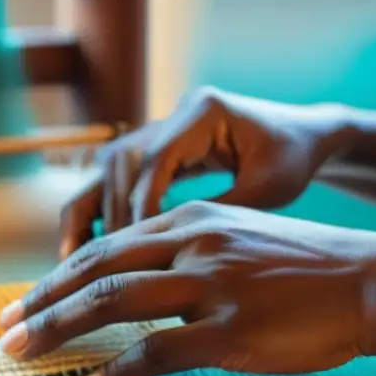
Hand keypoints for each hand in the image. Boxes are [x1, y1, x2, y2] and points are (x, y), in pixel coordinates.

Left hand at [0, 200, 375, 375]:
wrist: (372, 279)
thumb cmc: (308, 268)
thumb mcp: (242, 239)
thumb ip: (190, 253)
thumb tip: (141, 289)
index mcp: (193, 220)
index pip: (108, 245)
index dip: (58, 275)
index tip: (25, 301)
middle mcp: (194, 243)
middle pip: (97, 269)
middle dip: (41, 301)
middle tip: (2, 330)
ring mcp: (213, 285)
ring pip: (114, 302)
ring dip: (60, 329)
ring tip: (24, 352)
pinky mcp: (233, 329)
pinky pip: (158, 350)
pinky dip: (119, 370)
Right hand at [59, 86, 343, 256]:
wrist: (306, 135)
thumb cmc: (294, 159)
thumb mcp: (267, 191)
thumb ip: (222, 213)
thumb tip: (174, 255)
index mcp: (203, 111)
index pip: (155, 159)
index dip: (139, 206)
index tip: (131, 252)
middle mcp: (175, 112)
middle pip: (120, 161)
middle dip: (106, 213)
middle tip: (95, 264)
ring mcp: (164, 126)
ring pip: (109, 168)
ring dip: (88, 213)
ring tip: (69, 261)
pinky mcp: (160, 147)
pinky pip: (117, 178)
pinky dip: (100, 211)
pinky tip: (83, 250)